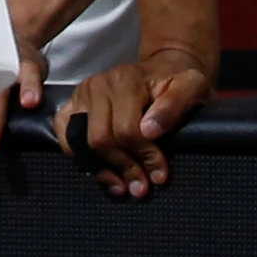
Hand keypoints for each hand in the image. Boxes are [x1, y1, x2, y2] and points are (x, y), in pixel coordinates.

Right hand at [57, 44, 212, 198]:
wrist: (164, 69)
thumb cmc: (178, 81)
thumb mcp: (192, 86)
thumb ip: (175, 105)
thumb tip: (150, 130)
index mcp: (126, 80)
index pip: (127, 130)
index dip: (144, 157)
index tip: (160, 175)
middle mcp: (98, 84)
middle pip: (101, 139)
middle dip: (124, 167)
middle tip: (142, 187)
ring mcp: (82, 94)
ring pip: (81, 142)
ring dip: (102, 169)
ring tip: (123, 186)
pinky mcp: (72, 104)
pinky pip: (64, 135)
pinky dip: (80, 157)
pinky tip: (102, 172)